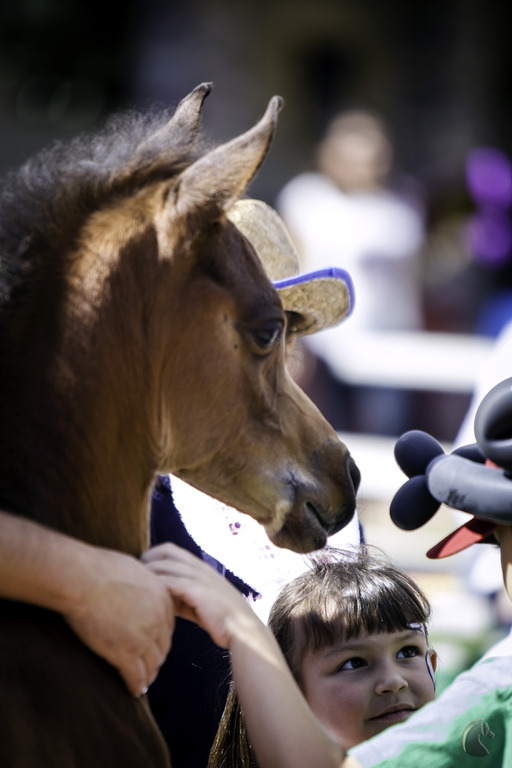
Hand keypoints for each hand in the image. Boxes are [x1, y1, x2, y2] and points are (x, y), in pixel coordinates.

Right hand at [63, 548, 174, 696]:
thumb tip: (139, 586)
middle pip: (163, 647)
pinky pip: (136, 676)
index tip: (154, 645)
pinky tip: (132, 691)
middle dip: (157, 658)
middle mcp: (158, 620)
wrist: (83, 578)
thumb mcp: (136, 570)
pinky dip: (135, 685)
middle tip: (150, 667)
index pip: (167, 626)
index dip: (160, 638)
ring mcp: (143, 638)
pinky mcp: (125, 653)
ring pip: (152, 664)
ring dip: (148, 675)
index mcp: (163, 599)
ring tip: (143, 682)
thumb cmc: (101, 568)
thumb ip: (144, 584)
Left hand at [142, 542, 256, 648]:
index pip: (171, 549)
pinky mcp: (197, 591)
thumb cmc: (222, 619)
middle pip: (166, 552)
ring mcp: (199, 578)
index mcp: (201, 567)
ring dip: (149, 573)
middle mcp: (199, 568)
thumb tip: (161, 598)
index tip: (141, 566)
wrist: (243, 630)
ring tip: (135, 583)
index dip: (152, 554)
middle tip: (133, 572)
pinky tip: (147, 596)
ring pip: (166, 566)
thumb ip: (183, 596)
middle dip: (146, 559)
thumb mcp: (202, 600)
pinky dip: (157, 586)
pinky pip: (170, 583)